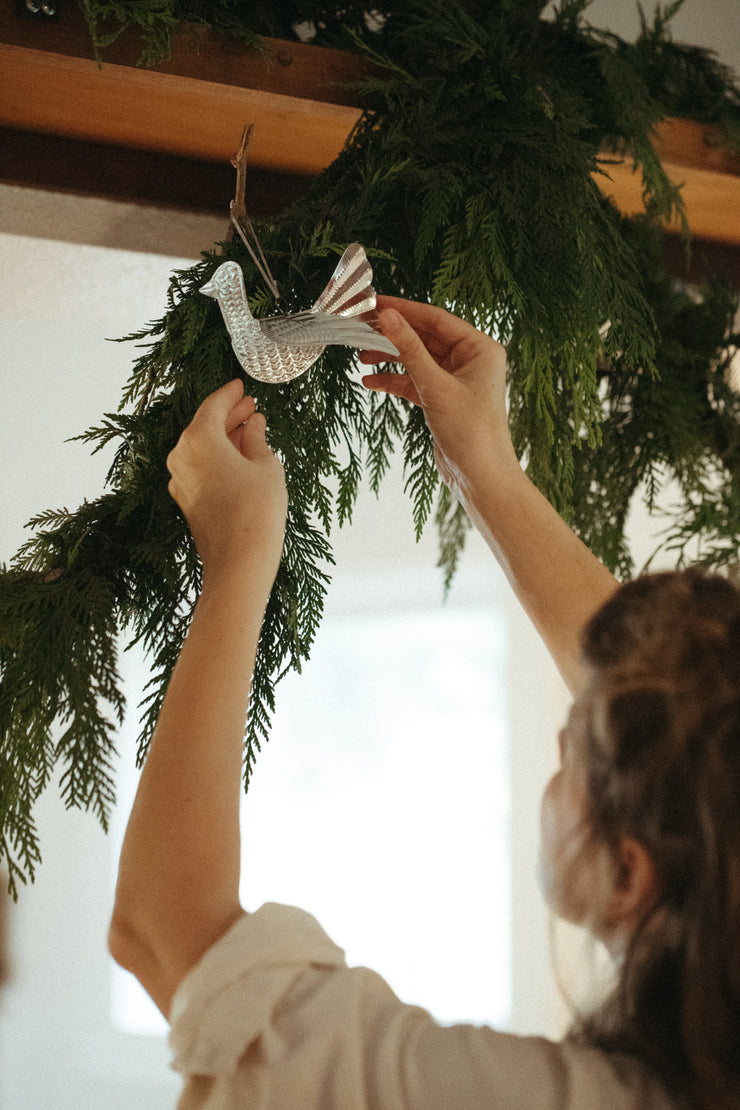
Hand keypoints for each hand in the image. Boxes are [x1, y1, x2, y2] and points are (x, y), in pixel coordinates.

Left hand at [167, 380, 287, 580]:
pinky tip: (238, 459)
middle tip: (250, 407)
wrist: (238, 563)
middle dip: (228, 415)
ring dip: (224, 437)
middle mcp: (182, 455)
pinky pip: (200, 467)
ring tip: (249, 431)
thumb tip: (254, 424)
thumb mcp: (266, 466)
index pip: (214, 405)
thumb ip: (257, 438)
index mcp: (199, 439)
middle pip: (205, 425)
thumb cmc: (256, 512)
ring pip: (201, 447)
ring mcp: (179, 479)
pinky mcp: (185, 499)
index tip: (240, 385)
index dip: (230, 394)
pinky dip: (217, 458)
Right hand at [361, 297, 517, 499]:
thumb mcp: (436, 387)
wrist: (480, 477)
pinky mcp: (443, 399)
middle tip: (361, 328)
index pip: (436, 319)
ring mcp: (456, 380)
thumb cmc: (471, 432)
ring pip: (417, 359)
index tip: (374, 303)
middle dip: (393, 335)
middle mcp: (470, 360)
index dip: (404, 310)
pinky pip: (414, 381)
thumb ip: (410, 349)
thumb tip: (387, 316)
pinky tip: (371, 382)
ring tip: (362, 357)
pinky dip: (394, 381)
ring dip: (390, 357)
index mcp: (479, 348)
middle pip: (424, 337)